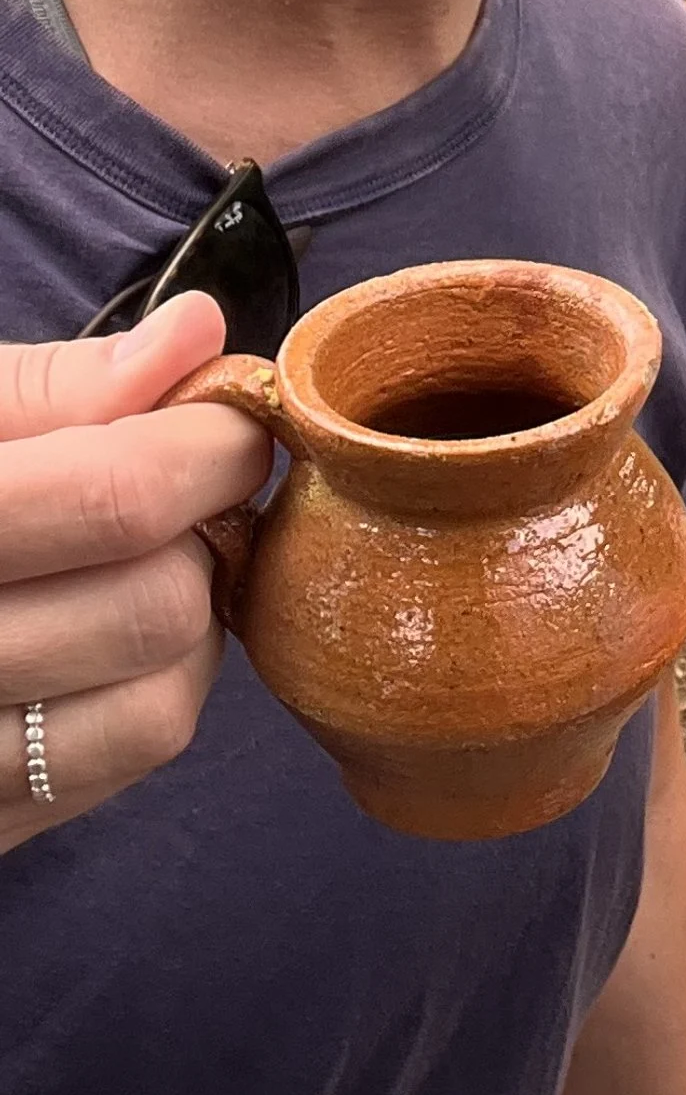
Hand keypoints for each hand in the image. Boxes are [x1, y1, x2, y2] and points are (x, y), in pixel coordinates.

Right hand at [0, 291, 266, 855]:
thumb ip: (51, 388)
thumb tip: (197, 336)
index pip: (116, 500)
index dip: (208, 446)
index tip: (225, 419)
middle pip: (156, 604)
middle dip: (199, 532)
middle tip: (177, 492)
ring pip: (161, 702)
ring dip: (187, 618)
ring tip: (137, 564)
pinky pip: (126, 759)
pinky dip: (153, 688)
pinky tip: (107, 635)